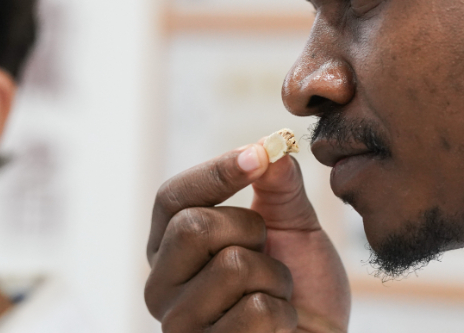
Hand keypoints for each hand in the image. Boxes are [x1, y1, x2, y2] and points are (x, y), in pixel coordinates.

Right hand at [145, 143, 350, 332]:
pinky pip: (256, 312)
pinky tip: (278, 326)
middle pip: (193, 227)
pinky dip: (283, 313)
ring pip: (232, 267)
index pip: (172, 197)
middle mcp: (162, 284)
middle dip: (250, 231)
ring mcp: (179, 323)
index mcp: (171, 246)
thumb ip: (281, 186)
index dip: (215, 173)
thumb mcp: (295, 226)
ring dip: (276, 278)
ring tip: (276, 294)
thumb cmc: (302, 285)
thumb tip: (272, 149)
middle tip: (267, 252)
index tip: (258, 156)